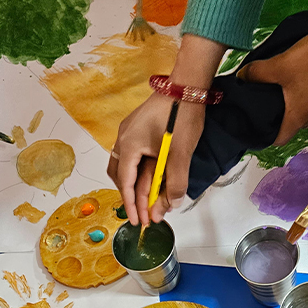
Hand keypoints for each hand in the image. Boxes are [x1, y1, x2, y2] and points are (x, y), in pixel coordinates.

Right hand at [108, 93, 203, 225]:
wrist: (186, 85)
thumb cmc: (181, 116)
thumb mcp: (180, 153)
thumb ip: (175, 181)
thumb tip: (171, 205)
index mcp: (128, 145)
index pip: (126, 183)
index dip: (132, 205)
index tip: (138, 222)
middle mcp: (123, 139)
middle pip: (121, 176)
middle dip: (132, 197)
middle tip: (144, 214)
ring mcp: (129, 132)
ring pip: (126, 166)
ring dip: (136, 185)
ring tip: (147, 201)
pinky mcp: (138, 128)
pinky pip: (133, 156)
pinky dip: (140, 171)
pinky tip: (152, 179)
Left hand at [237, 30, 307, 145]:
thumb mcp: (279, 64)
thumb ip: (257, 73)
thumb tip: (242, 76)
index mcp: (299, 117)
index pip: (280, 139)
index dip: (269, 135)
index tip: (263, 128)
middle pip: (296, 122)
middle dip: (286, 112)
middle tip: (276, 96)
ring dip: (304, 100)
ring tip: (295, 83)